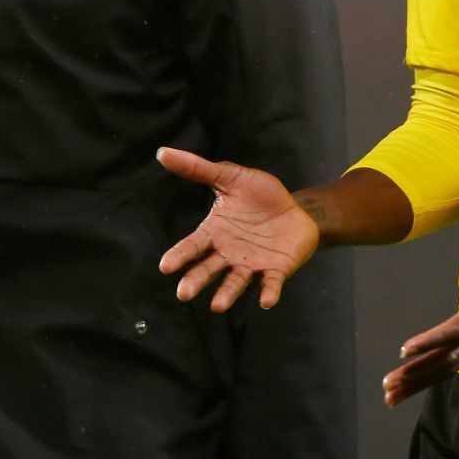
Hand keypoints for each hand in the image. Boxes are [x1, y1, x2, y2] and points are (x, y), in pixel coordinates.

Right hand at [156, 147, 319, 311]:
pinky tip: (265, 301)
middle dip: (196, 280)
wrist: (295, 209)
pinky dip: (267, 292)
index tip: (165, 266)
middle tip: (183, 294)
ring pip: (235, 281)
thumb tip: (163, 152)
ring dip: (227, 294)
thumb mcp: (230, 177)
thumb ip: (198, 169)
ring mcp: (252, 264)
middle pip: (209, 269)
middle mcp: (229, 253)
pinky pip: (270, 283)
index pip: (193, 245)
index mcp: (215, 232)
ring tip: (217, 305)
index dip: (180, 255)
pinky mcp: (276, 270)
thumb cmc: (259, 196)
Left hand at [382, 236, 458, 405]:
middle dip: (416, 374)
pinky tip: (417, 376)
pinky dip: (434, 369)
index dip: (430, 340)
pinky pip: (457, 359)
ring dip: (420, 379)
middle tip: (386, 388)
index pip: (455, 330)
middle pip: (446, 360)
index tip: (403, 350)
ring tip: (391, 394)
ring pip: (449, 366)